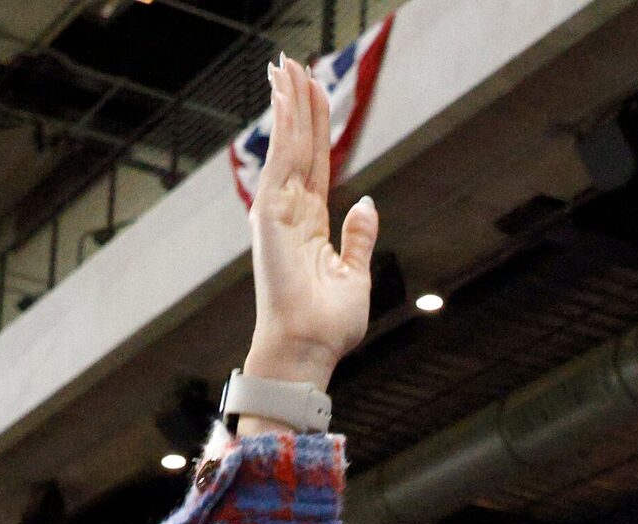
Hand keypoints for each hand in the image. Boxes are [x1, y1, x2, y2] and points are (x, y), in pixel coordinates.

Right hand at [242, 56, 378, 392]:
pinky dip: (282, 126)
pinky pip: (280, 159)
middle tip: (293, 62)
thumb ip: (358, 237)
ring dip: (287, 103)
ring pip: (287, 144)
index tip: (312, 92)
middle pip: (298, 145)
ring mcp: (278, 209)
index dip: (314, 127)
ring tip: (286, 64)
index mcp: (310, 224)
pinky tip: (283, 95)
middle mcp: (290, 211)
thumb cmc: (328, 324)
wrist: (309, 346)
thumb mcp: (354, 275)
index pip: (315, 164)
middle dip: (296, 103)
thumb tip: (366, 204)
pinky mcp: (271, 212)